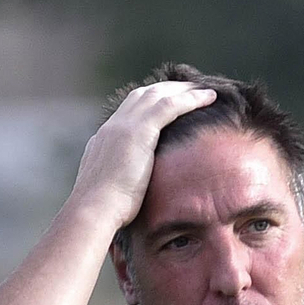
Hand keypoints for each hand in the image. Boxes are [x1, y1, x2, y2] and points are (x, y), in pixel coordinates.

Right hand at [69, 80, 216, 233]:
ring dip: (183, 90)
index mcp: (103, 141)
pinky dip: (191, 98)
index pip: (127, 113)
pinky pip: (170, 105)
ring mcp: (124, 125)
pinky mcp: (140, 130)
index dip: (148, 105)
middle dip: (166, 90)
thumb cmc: (102, 214)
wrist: (94, 211)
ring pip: (158, 95)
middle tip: (190, 90)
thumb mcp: (108, 194)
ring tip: (205, 91)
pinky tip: (209, 98)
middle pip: (142, 96)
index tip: (166, 104)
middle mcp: (112, 127)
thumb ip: (117, 185)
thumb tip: (125, 197)